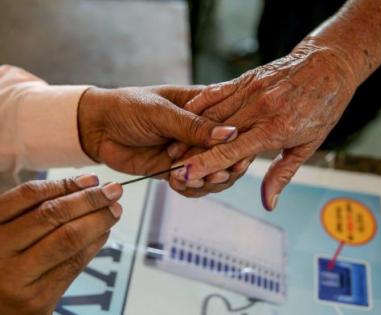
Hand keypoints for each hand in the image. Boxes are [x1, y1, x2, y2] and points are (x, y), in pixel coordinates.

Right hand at [0, 175, 121, 313]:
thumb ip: (36, 212)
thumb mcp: (8, 233)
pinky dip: (95, 244)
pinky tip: (104, 232)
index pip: (29, 195)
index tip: (92, 180)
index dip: (66, 184)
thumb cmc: (6, 265)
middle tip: (113, 191)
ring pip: (68, 238)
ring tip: (114, 210)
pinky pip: (74, 264)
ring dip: (99, 220)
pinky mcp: (36, 300)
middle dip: (90, 199)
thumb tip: (87, 188)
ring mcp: (16, 278)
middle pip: (53, 214)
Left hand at [78, 85, 237, 178]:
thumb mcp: (160, 112)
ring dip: (207, 180)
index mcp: (203, 107)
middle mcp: (200, 131)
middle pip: (227, 154)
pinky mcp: (175, 169)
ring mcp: (189, 152)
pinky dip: (190, 188)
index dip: (238, 144)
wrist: (96, 127)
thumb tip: (230, 134)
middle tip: (216, 174)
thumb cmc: (127, 107)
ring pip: (212, 172)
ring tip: (193, 180)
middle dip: (223, 167)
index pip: (232, 125)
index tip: (238, 157)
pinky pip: (192, 184)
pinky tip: (178, 183)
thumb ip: (193, 126)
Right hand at [170, 42, 357, 209]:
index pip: (231, 152)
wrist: (330, 64)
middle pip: (214, 135)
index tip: (184, 176)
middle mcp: (259, 109)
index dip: (205, 165)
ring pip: (211, 114)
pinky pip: (216, 92)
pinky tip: (184, 116)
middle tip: (170, 167)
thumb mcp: (309, 145)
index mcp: (275, 129)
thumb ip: (282, 174)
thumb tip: (268, 203)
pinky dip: (199, 105)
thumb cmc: (323, 107)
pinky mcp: (246, 78)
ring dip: (189, 132)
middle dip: (190, 153)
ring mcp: (250, 91)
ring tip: (172, 148)